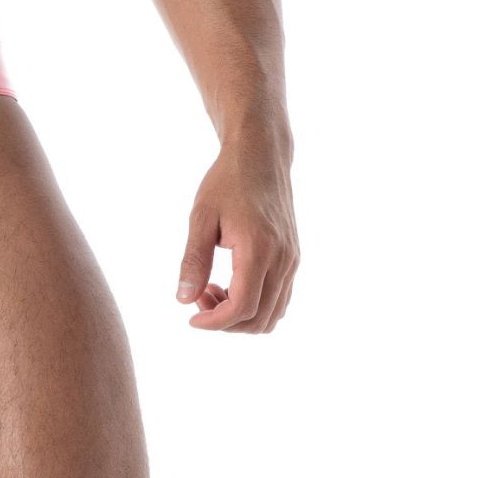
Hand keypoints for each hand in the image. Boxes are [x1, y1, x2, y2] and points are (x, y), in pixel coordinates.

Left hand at [176, 138, 298, 332]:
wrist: (260, 156)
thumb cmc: (226, 181)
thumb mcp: (201, 216)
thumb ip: (193, 259)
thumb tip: (183, 299)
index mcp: (259, 249)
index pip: (243, 307)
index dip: (216, 322)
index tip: (191, 318)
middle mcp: (283, 260)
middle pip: (260, 318)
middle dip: (225, 321)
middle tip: (197, 296)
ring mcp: (292, 261)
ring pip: (273, 313)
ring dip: (241, 315)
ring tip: (211, 289)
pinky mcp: (293, 258)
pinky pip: (279, 298)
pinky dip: (255, 304)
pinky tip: (228, 283)